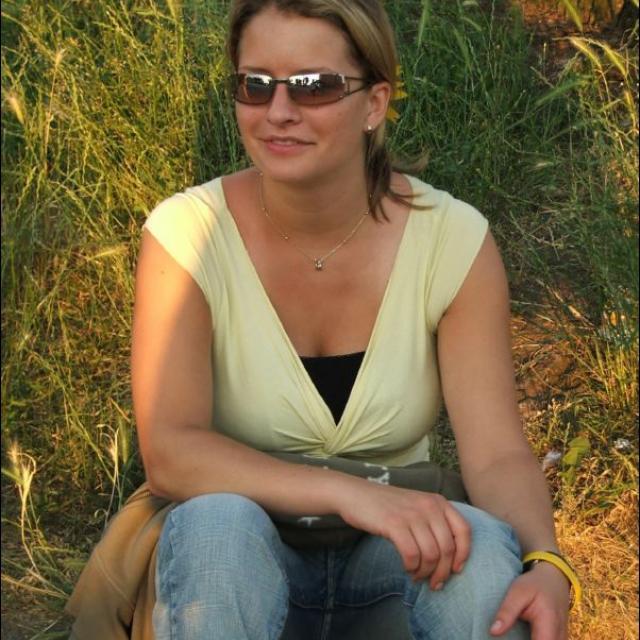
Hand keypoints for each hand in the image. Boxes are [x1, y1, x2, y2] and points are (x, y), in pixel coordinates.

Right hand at [336, 479, 470, 589]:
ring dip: (425, 572)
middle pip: (447, 548)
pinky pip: (412, 554)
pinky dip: (411, 567)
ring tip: (416, 575)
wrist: (355, 494)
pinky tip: (406, 568)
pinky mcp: (394, 524)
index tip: (455, 570)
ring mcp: (411, 514)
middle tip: (433, 583)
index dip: (463, 554)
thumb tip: (450, 559)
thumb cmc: (387, 506)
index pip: (464, 530)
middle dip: (442, 572)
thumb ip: (434, 523)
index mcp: (438, 501)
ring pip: (431, 554)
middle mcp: (428, 506)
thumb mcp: (417, 507)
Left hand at [490, 561, 570, 638]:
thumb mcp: (517, 591)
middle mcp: (559, 635)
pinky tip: (524, 635)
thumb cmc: (534, 584)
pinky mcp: (560, 639)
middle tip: (510, 634)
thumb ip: (507, 612)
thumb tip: (493, 632)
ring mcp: (562, 639)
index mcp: (549, 624)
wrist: (554, 579)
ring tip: (516, 633)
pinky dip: (536, 639)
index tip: (508, 638)